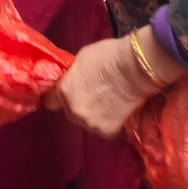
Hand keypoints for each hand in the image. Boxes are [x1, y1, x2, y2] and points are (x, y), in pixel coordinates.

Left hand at [42, 33, 169, 139]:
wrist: (137, 68)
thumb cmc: (110, 56)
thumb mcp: (81, 60)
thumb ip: (73, 76)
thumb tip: (72, 81)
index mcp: (64, 92)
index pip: (51, 102)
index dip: (58, 97)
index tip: (67, 94)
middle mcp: (74, 111)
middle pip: (70, 113)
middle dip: (78, 105)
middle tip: (93, 96)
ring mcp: (91, 124)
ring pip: (87, 123)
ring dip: (94, 116)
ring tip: (109, 104)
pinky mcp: (109, 132)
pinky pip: (105, 130)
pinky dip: (110, 123)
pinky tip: (119, 113)